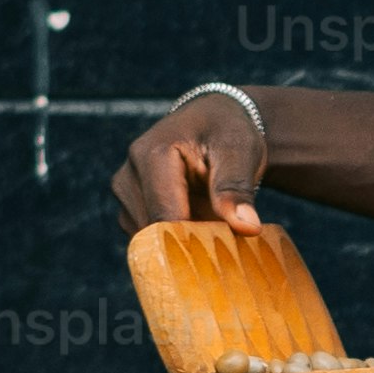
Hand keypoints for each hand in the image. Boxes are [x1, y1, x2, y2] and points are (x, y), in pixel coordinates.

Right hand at [109, 88, 267, 227]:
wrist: (211, 123)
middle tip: (223, 234)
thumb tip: (247, 227)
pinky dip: (174, 239)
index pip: (165, 216)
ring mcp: (125, 193)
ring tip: (210, 221)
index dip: (193, 240)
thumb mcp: (239, 150)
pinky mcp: (129, 207)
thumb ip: (236, 187)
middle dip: (189, 242)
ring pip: (150, 239)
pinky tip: (197, 222)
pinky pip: (149, 237)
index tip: (221, 250)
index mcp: (152, 155)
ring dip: (181, 241)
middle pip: (154, 231)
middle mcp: (128, 175)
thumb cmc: (225, 131)